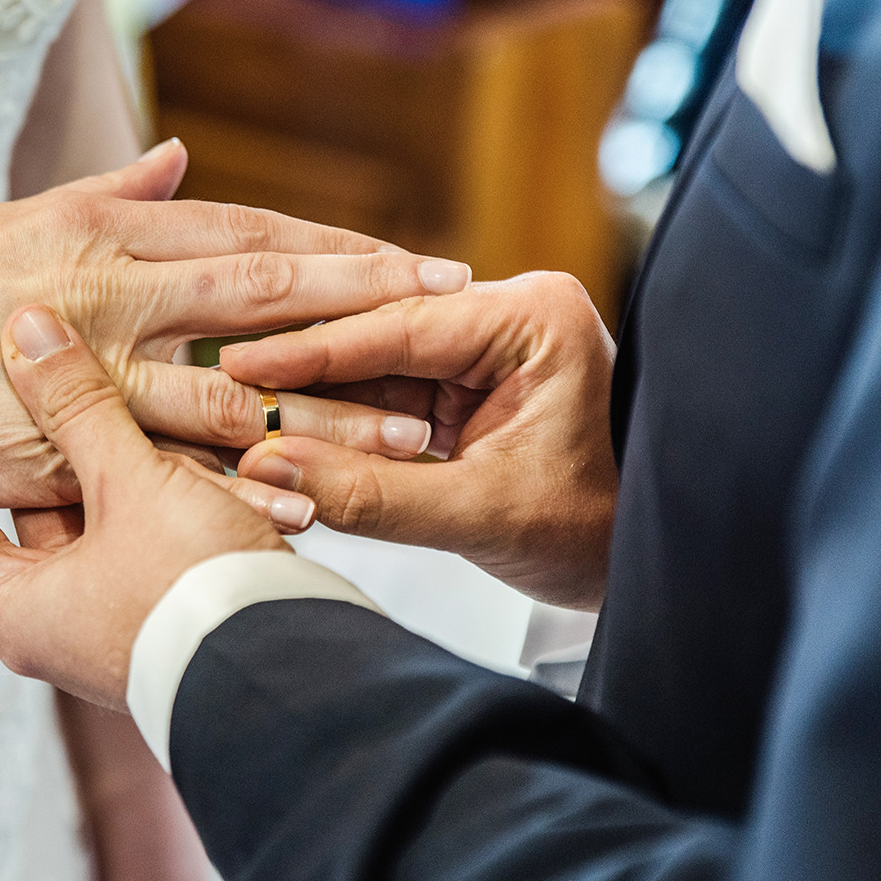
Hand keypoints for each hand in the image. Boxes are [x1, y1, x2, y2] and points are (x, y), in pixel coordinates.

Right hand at [0, 140, 470, 507]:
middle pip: (262, 299)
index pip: (245, 235)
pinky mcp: (57, 449)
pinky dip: (239, 491)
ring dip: (328, 416)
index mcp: (102, 235)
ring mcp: (87, 374)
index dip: (336, 248)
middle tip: (455, 315)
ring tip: (415, 436)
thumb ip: (107, 191)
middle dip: (365, 308)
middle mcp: (109, 294)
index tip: (414, 259)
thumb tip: (177, 157)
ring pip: (231, 395)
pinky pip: (164, 475)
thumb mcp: (12, 216)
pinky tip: (307, 509)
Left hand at [0, 305, 296, 707]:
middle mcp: (54, 624)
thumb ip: (80, 405)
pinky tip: (165, 438)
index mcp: (15, 609)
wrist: (295, 673)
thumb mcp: (131, 483)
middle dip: (28, 452)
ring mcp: (110, 621)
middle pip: (18, 518)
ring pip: (88, 522)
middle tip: (11, 384)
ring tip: (96, 393)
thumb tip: (29, 331)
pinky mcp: (164, 611)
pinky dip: (145, 492)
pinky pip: (138, 537)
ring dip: (99, 467)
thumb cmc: (196, 591)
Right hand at [223, 272, 617, 609]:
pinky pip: (387, 400)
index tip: (237, 365)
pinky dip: (340, 428)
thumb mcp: (482, 517)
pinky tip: (283, 440)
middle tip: (218, 389)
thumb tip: (266, 464)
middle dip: (301, 377)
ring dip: (313, 405)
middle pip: (376, 342)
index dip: (308, 351)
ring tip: (237, 420)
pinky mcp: (467, 388)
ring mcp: (485, 351)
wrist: (662, 564)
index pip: (398, 327)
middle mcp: (507, 317)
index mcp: (532, 319)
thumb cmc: (602, 534)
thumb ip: (371, 494)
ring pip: (373, 372)